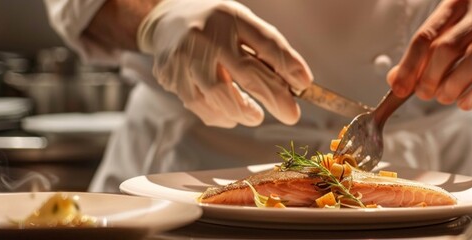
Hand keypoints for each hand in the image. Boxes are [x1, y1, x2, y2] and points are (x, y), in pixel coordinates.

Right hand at [138, 0, 312, 127]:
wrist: (166, 21)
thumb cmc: (217, 27)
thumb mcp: (243, 26)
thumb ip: (267, 50)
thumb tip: (297, 83)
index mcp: (232, 18)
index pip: (265, 41)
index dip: (287, 64)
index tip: (305, 84)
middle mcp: (207, 35)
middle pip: (245, 72)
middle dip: (273, 97)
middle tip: (291, 115)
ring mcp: (185, 56)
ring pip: (219, 94)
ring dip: (243, 111)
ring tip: (255, 116)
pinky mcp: (170, 74)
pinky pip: (199, 104)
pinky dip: (220, 115)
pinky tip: (231, 115)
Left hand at [387, 0, 471, 109]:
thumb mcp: (448, 35)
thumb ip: (422, 56)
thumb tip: (396, 80)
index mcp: (456, 5)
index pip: (426, 36)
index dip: (409, 66)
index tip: (399, 88)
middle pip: (446, 48)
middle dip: (429, 78)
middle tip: (424, 94)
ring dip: (452, 85)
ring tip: (444, 97)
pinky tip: (464, 101)